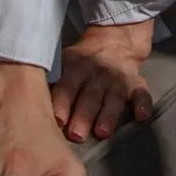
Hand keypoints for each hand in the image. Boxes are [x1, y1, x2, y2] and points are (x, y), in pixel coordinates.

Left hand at [50, 20, 154, 142]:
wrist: (114, 41)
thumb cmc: (83, 62)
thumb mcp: (66, 65)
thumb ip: (56, 86)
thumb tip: (32, 112)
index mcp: (77, 68)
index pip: (68, 86)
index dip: (63, 102)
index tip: (57, 120)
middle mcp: (98, 73)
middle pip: (90, 96)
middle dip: (83, 115)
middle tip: (76, 135)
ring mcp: (118, 79)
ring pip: (113, 98)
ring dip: (108, 115)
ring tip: (102, 132)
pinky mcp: (137, 83)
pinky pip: (142, 94)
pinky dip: (143, 105)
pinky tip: (142, 116)